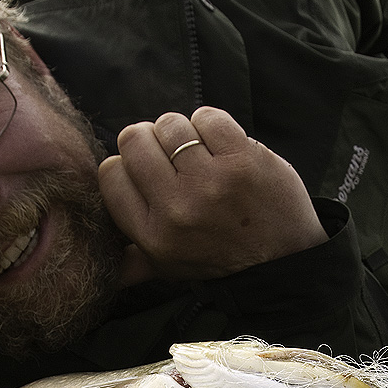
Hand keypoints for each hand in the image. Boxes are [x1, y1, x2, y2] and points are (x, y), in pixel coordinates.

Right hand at [98, 106, 327, 284]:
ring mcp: (211, 182)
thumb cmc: (222, 260)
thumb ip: (135, 263)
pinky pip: (208, 117)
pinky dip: (212, 125)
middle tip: (172, 158)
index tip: (147, 173)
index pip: (111, 174)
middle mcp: (177, 209)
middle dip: (150, 141)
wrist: (285, 262)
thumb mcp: (172, 269)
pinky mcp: (242, 159)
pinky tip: (222, 146)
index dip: (126, 166)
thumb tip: (102, 271)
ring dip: (183, 133)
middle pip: (134, 140)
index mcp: (153, 235)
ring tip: (200, 155)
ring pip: (170, 124)